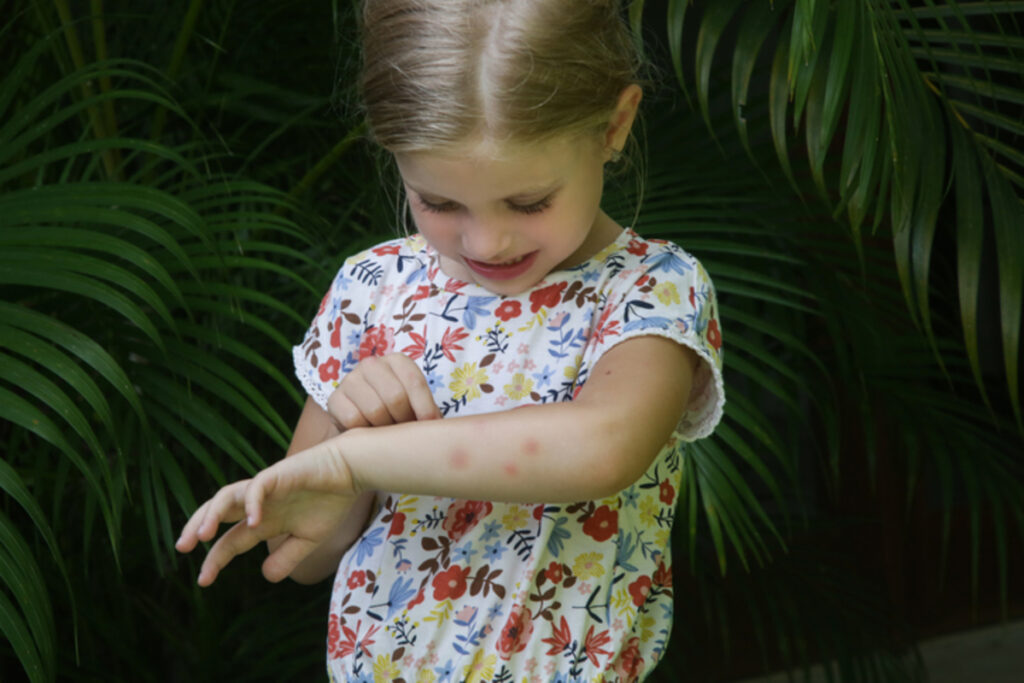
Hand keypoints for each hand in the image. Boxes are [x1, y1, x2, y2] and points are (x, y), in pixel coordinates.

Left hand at [176, 442, 356, 585]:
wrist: (351, 473)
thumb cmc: (331, 501)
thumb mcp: (309, 540)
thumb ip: (287, 557)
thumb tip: (265, 576)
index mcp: (265, 521)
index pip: (231, 540)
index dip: (215, 559)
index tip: (203, 580)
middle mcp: (259, 504)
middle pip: (217, 513)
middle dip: (196, 528)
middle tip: (182, 548)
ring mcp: (266, 488)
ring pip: (227, 496)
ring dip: (212, 514)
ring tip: (203, 536)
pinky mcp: (278, 474)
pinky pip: (257, 486)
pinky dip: (252, 503)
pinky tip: (252, 521)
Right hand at [328, 352, 440, 427]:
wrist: (361, 423)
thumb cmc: (396, 413)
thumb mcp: (415, 406)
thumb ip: (427, 411)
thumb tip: (439, 425)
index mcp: (397, 361)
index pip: (415, 382)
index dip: (425, 408)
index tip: (429, 426)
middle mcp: (372, 364)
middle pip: (395, 397)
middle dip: (404, 420)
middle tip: (405, 431)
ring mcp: (350, 379)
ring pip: (375, 410)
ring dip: (385, 429)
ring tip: (388, 432)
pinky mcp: (334, 398)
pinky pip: (354, 420)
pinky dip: (365, 432)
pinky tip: (368, 432)